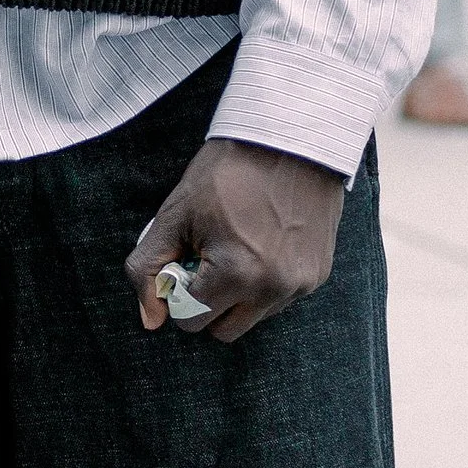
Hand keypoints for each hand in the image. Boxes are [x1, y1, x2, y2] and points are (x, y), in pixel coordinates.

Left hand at [125, 138, 344, 345]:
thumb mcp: (174, 215)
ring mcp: (302, 284)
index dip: (178, 292)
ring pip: (253, 316)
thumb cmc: (226, 172)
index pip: (190, 320)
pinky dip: (265, 282)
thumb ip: (148, 269)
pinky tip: (263, 241)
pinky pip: (280, 298)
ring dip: (238, 295)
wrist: (291, 138)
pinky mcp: (319, 274)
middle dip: (207, 302)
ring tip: (237, 244)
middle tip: (207, 257)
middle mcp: (275, 288)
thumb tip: (150, 319)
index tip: (185, 258)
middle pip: (223, 329)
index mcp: (236, 274)